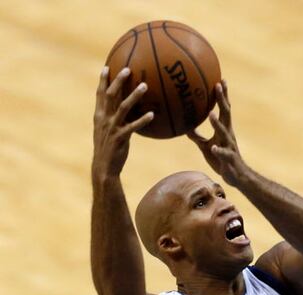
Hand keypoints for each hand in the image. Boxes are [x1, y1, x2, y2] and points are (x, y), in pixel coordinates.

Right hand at [92, 67, 153, 181]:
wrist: (103, 168)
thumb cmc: (109, 149)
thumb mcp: (109, 131)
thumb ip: (116, 119)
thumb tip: (129, 110)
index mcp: (99, 116)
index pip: (99, 94)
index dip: (103, 81)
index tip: (107, 67)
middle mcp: (103, 119)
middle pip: (110, 95)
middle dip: (118, 81)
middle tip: (128, 69)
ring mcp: (111, 128)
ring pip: (122, 107)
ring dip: (134, 96)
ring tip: (145, 86)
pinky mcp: (120, 138)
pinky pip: (132, 127)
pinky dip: (142, 120)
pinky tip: (152, 115)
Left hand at [187, 81, 246, 185]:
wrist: (236, 176)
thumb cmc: (221, 160)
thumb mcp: (205, 146)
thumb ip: (196, 136)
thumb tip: (183, 126)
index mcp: (224, 130)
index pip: (224, 109)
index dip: (222, 95)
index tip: (219, 80)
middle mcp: (228, 134)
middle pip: (226, 114)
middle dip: (222, 99)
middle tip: (218, 85)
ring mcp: (229, 146)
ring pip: (224, 132)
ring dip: (217, 124)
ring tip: (210, 114)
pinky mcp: (228, 159)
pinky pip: (223, 153)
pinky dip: (219, 150)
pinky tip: (214, 148)